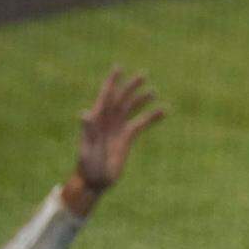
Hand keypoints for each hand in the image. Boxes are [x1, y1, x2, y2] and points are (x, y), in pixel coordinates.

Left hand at [75, 68, 164, 195]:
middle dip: (131, 87)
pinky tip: (163, 112)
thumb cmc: (87, 165)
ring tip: (153, 91)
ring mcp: (118, 128)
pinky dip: (152, 118)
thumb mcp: (86, 148)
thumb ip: (87, 131)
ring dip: (141, 99)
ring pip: (132, 109)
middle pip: (121, 99)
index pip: (106, 96)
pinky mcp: (127, 138)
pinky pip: (141, 124)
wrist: (94, 180)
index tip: (119, 68)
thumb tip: (85, 113)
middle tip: (144, 74)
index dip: (112, 81)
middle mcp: (108, 120)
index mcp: (97, 119)